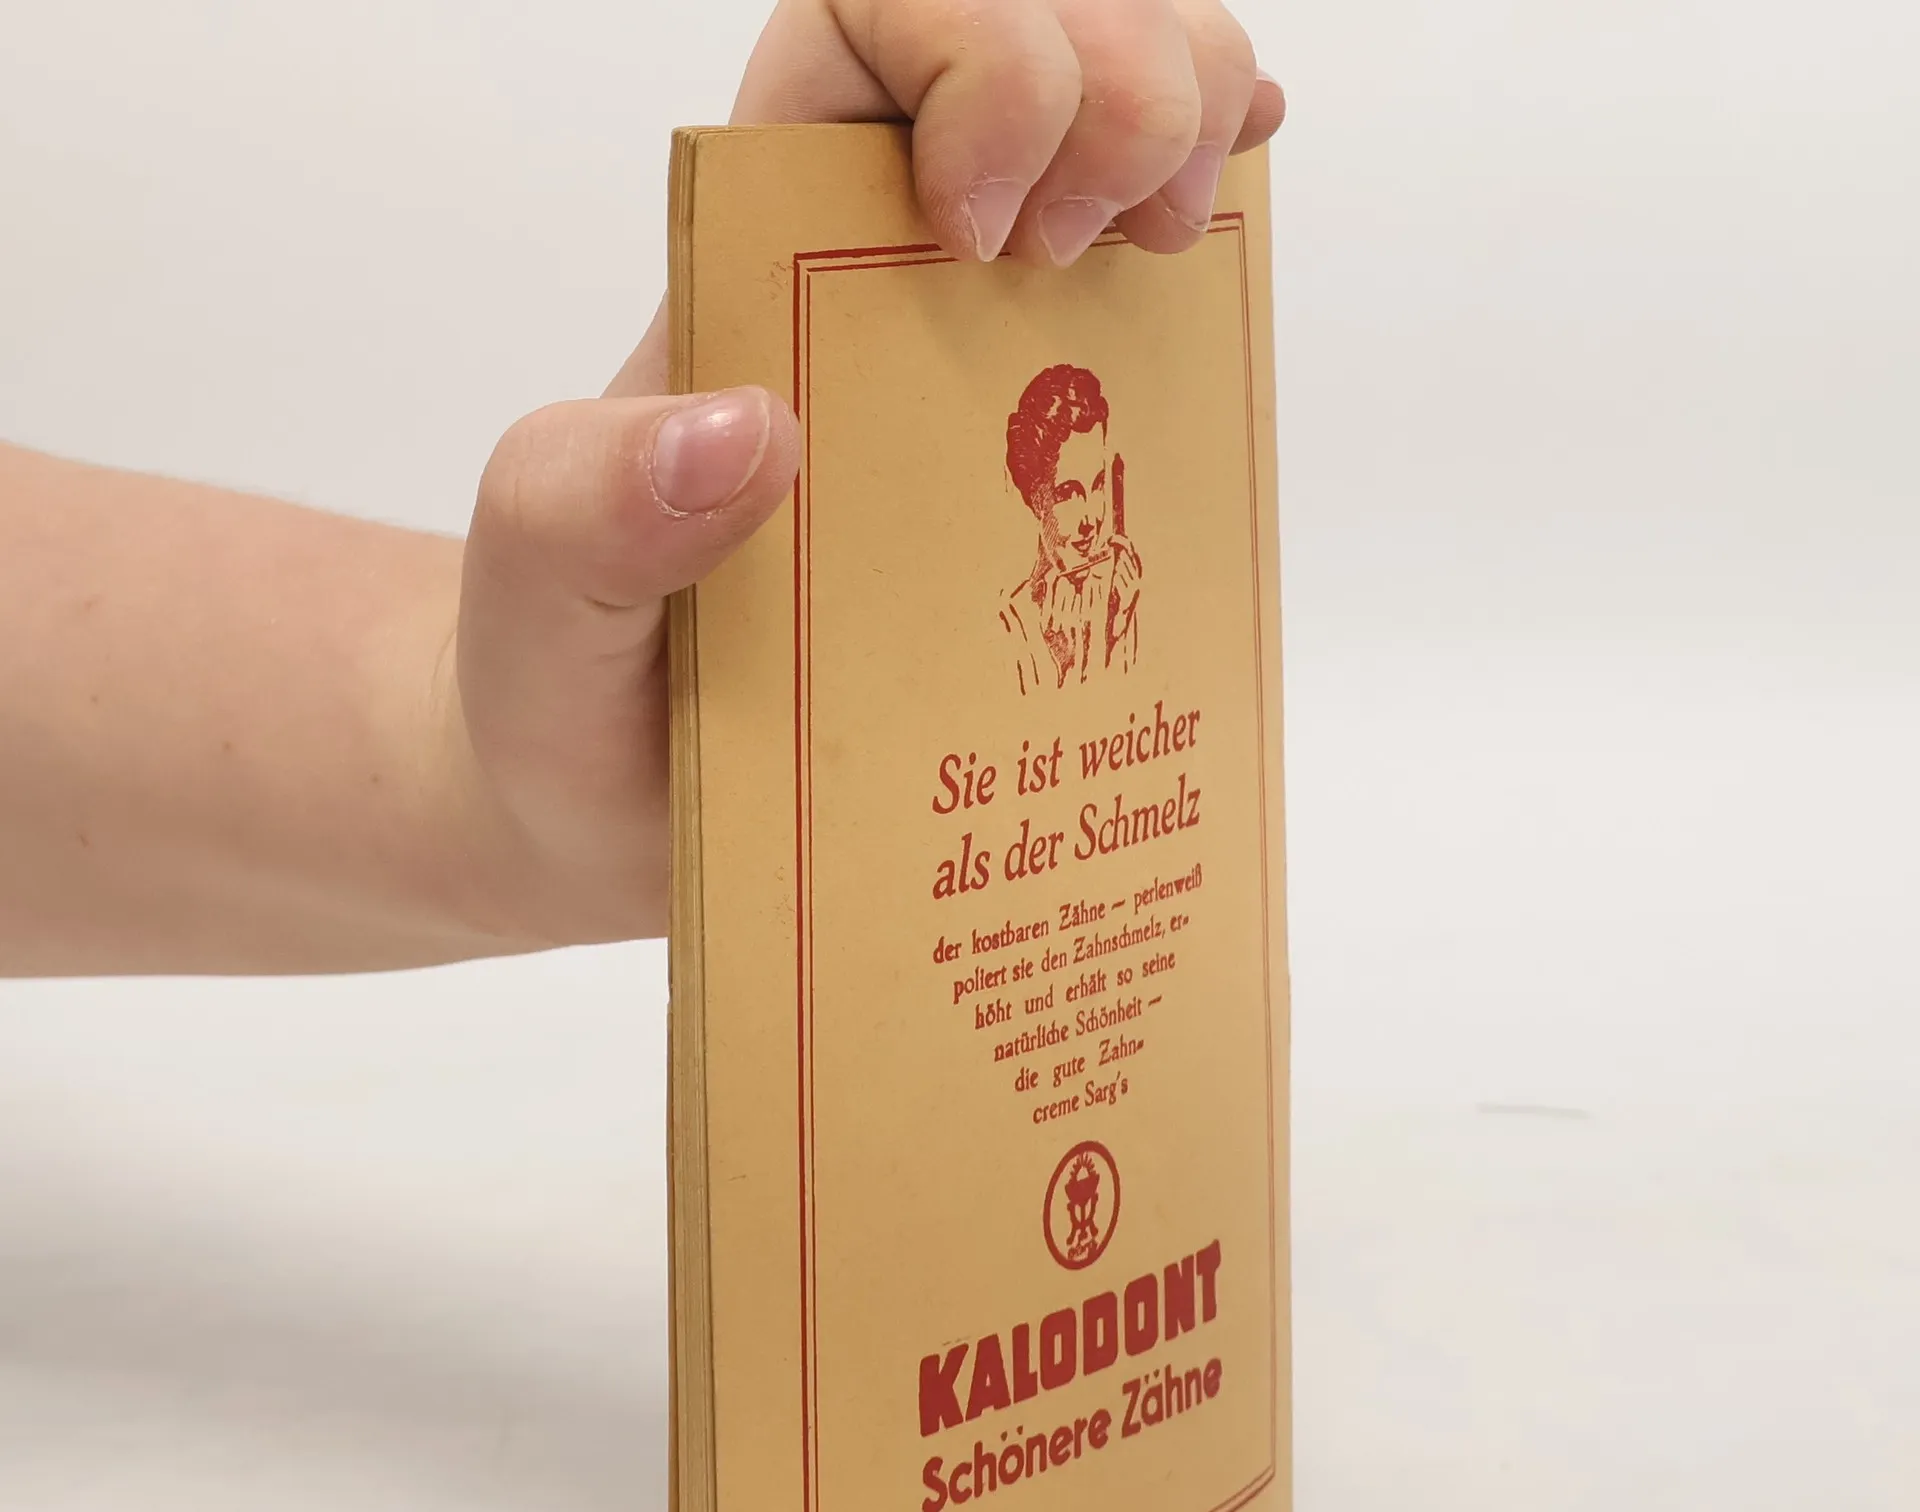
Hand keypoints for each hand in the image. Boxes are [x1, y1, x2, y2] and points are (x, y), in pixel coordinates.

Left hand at [454, 1, 1283, 946]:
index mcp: (752, 266)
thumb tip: (752, 426)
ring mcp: (973, 347)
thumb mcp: (539, 609)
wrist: (619, 808)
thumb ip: (585, 511)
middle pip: (1030, 32)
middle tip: (1090, 249)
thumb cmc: (573, 694)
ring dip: (1184, 110)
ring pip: (1112, 106)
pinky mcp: (1044, 441)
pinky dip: (1216, 180)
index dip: (975, 51)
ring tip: (1166, 246)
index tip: (985, 230)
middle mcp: (869, 273)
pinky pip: (1148, 259)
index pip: (871, 23)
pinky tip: (1230, 202)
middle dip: (1117, 73)